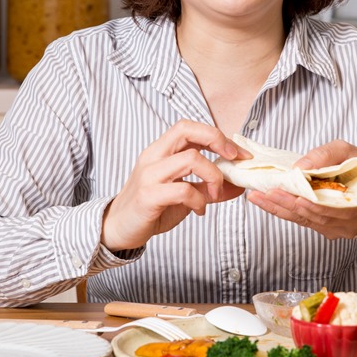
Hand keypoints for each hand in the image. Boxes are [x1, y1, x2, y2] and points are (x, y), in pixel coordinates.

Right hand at [101, 120, 248, 250]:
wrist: (118, 228)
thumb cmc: (152, 208)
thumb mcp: (185, 194)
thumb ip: (209, 187)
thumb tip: (239, 185)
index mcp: (160, 151)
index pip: (188, 127)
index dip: (216, 135)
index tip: (238, 153)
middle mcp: (153, 157)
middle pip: (186, 130)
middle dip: (217, 140)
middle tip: (234, 160)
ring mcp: (149, 175)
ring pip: (190, 159)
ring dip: (213, 176)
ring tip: (215, 195)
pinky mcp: (148, 196)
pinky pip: (183, 190)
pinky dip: (199, 200)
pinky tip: (199, 210)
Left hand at [246, 139, 356, 239]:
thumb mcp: (348, 151)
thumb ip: (325, 156)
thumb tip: (299, 168)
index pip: (334, 207)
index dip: (312, 203)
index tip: (291, 194)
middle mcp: (351, 221)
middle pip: (314, 216)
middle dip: (287, 204)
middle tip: (264, 194)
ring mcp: (339, 228)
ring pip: (306, 221)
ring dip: (280, 209)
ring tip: (258, 198)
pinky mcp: (328, 229)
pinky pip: (304, 222)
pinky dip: (284, 212)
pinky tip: (268, 203)